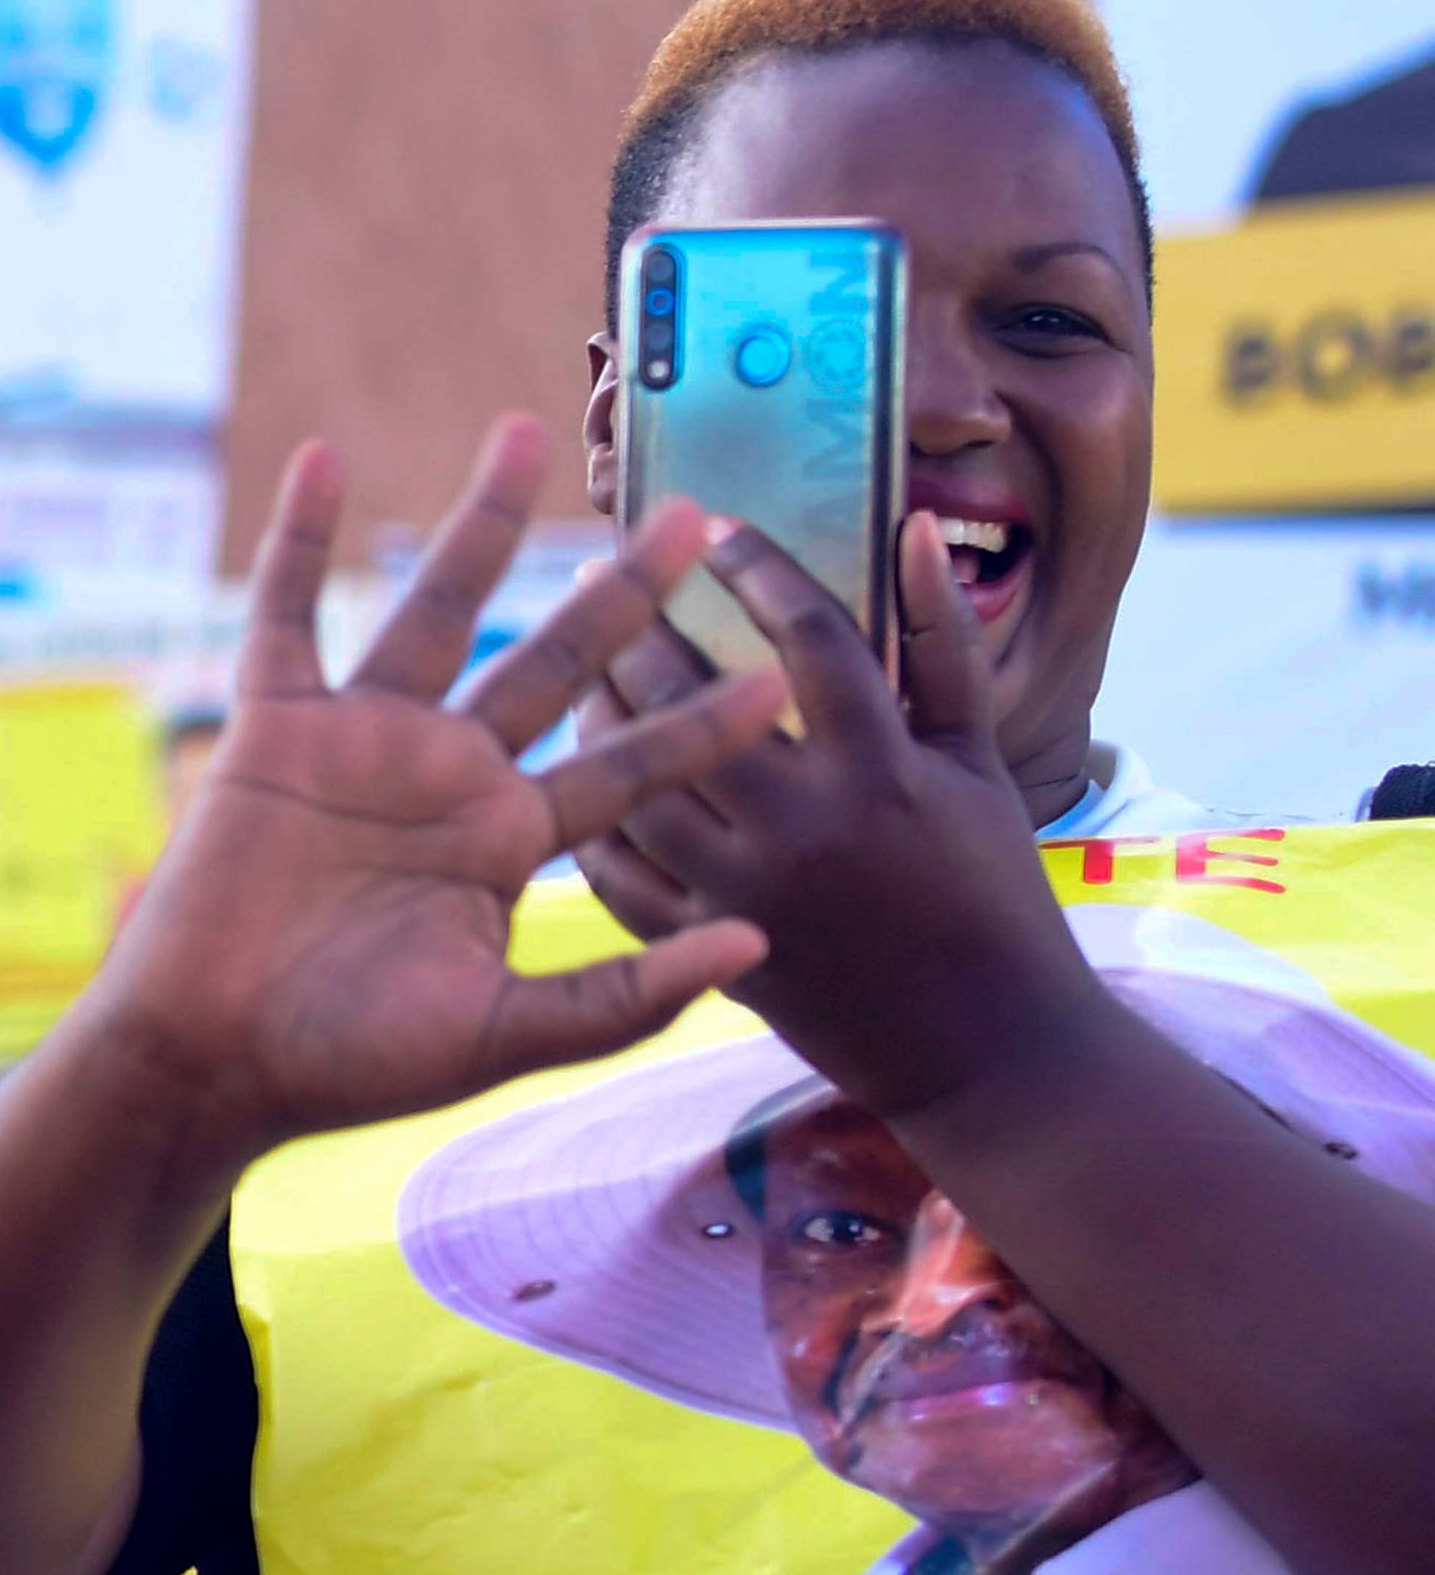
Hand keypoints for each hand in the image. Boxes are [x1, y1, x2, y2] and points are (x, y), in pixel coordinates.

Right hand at [90, 416, 784, 1160]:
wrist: (213, 1061)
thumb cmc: (348, 1063)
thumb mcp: (502, 1037)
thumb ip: (620, 998)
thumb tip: (754, 948)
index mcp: (507, 845)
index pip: (627, 768)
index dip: (702, 723)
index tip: (782, 676)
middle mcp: (448, 777)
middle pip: (555, 659)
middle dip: (626, 592)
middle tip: (695, 515)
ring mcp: (363, 743)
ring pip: (438, 610)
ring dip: (479, 523)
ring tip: (525, 433)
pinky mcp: (276, 730)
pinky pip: (287, 615)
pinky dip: (300, 541)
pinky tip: (323, 460)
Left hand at [582, 513, 1104, 1119]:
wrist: (985, 1048)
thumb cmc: (995, 891)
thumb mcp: (984, 763)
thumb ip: (946, 644)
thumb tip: (911, 527)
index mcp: (886, 770)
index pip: (808, 640)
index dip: (757, 571)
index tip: (718, 526)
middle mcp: (808, 827)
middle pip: (693, 704)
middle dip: (642, 625)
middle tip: (608, 573)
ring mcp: (748, 895)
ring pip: (637, 789)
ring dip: (601, 720)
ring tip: (585, 670)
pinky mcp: (709, 952)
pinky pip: (622, 883)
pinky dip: (595, 827)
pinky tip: (579, 777)